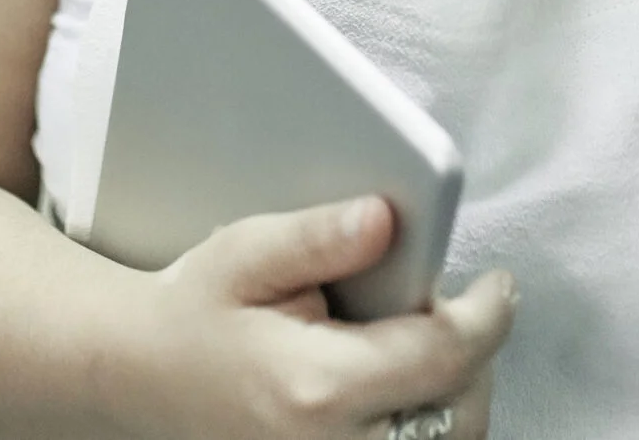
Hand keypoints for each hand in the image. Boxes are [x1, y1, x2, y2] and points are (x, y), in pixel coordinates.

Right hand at [109, 195, 516, 439]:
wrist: (140, 377)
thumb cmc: (193, 313)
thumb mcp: (244, 254)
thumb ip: (318, 238)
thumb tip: (386, 219)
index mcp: (316, 387)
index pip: (445, 355)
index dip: (488, 316)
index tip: (498, 287)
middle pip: (460, 411)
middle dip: (474, 356)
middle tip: (450, 309)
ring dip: (457, 396)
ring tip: (428, 347)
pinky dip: (427, 426)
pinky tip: (405, 390)